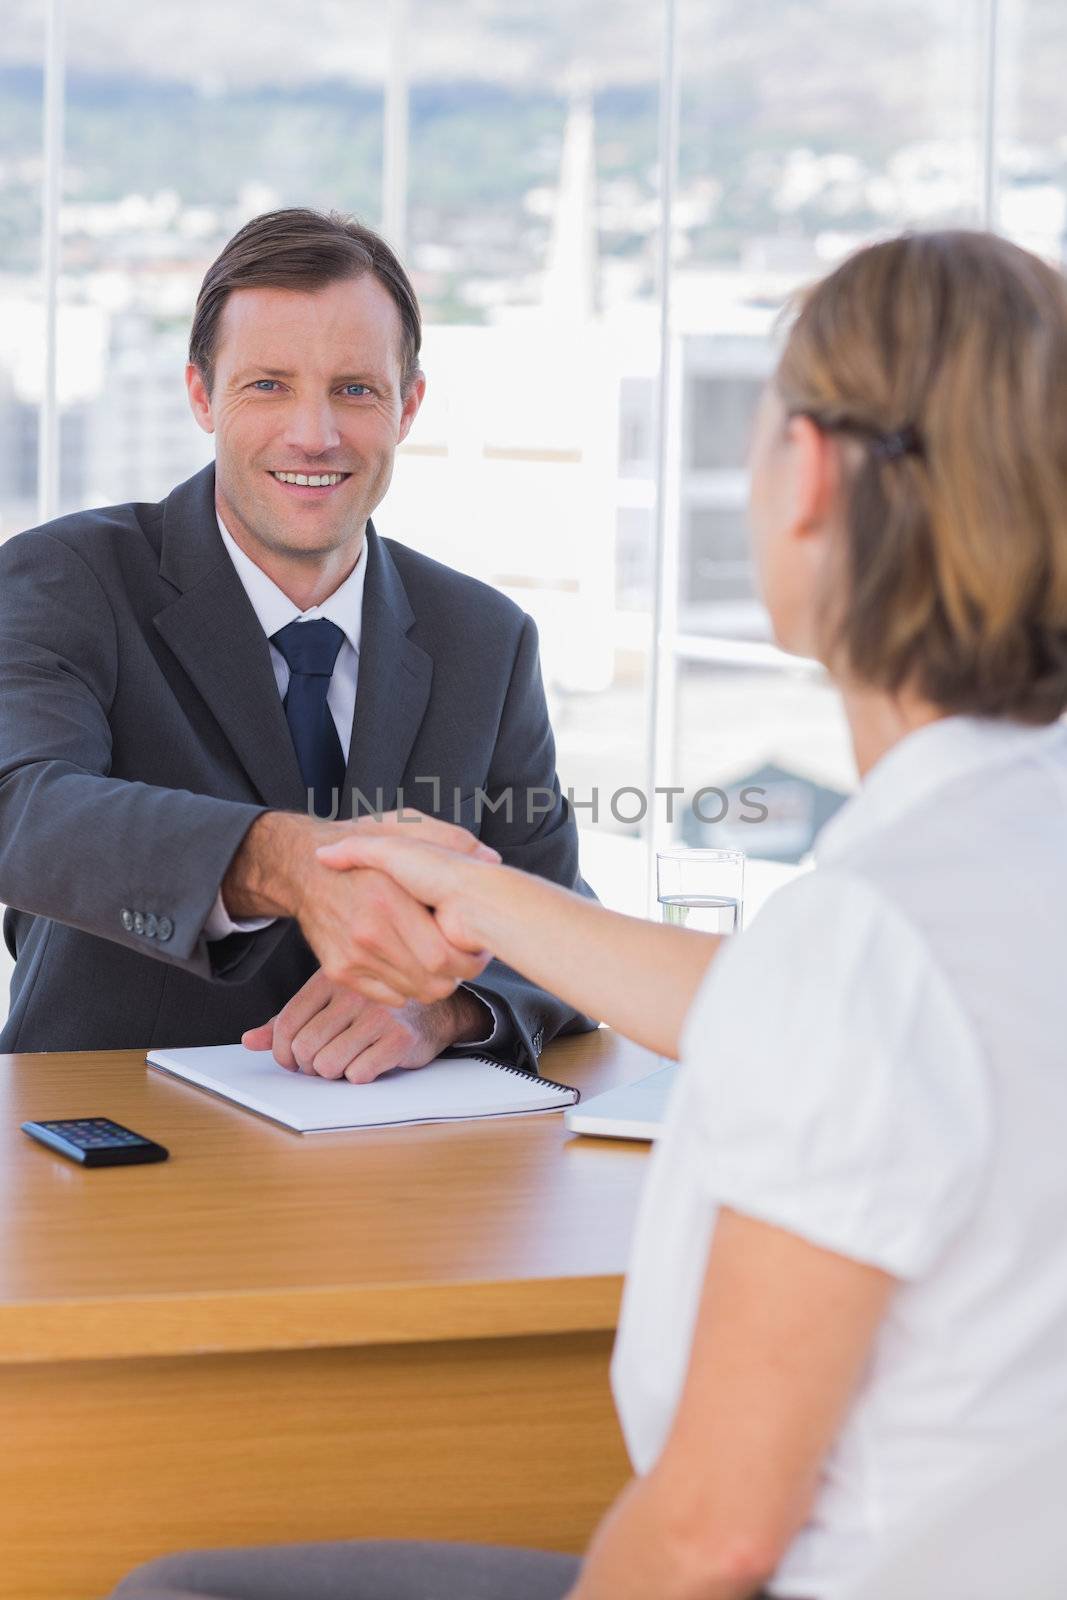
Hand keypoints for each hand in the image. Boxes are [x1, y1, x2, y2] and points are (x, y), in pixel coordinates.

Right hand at [222, 809, 499, 1006]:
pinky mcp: (340, 972)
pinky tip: (410, 961)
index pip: (443, 955)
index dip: (470, 956)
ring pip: (416, 993)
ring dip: (435, 980)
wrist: (302, 866)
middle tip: (463, 954)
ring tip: (437, 955)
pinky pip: (390, 997)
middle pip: (435, 982)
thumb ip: (449, 840)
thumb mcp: (404, 827)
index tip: (476, 943)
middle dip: (459, 973)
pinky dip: (407, 986)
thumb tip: (490, 858)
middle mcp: (368, 933)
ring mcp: (351, 956)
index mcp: (389, 899)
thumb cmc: (361, 845)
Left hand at [242, 966, 490, 1082]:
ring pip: (327, 1065)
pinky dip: (359, 1076)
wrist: (435, 1008)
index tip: (290, 1060)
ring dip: (333, 1073)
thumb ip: (290, 1021)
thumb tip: (249, 1041)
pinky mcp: (399, 1038)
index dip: (281, 1051)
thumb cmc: (375, 1007)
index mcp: (331, 979)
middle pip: (304, 1047)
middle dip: (308, 1065)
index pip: (286, 1022)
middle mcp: (353, 993)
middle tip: (322, 1062)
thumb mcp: (330, 1002)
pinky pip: (357, 1074)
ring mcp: (378, 1014)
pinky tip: (370, 1061)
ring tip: (347, 1060)